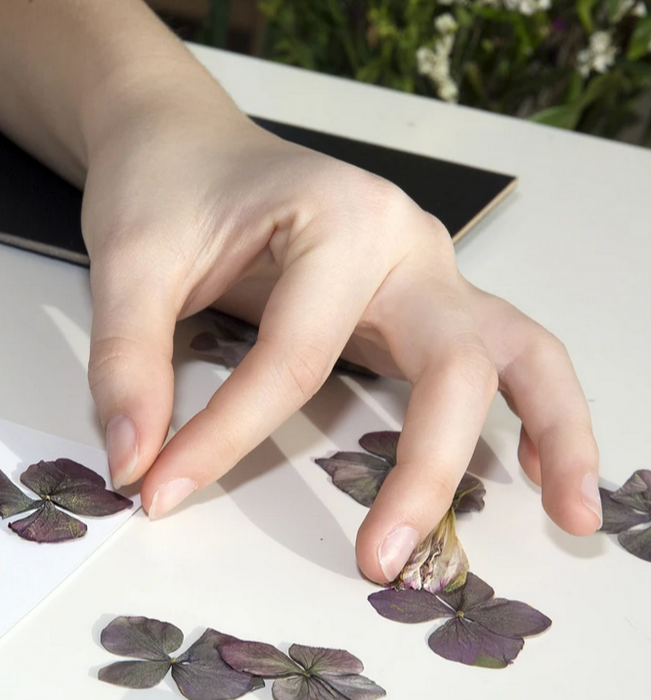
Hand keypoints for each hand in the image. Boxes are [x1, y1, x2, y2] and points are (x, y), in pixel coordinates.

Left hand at [81, 98, 601, 583]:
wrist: (182, 140)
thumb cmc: (166, 186)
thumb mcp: (129, 261)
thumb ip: (129, 362)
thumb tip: (132, 463)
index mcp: (341, 218)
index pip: (294, 359)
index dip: (225, 438)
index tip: (161, 489)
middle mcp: (405, 243)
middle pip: (451, 363)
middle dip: (422, 471)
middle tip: (380, 560)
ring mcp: (421, 272)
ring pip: (514, 353)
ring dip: (553, 433)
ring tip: (571, 517)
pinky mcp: (414, 302)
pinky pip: (497, 355)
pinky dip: (530, 411)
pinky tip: (533, 469)